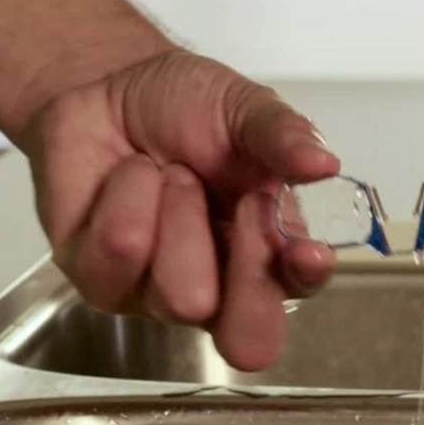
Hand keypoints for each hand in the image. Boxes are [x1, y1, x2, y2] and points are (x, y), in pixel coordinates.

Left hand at [23, 48, 338, 369]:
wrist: (106, 85)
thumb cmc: (184, 107)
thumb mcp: (244, 108)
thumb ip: (283, 136)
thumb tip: (324, 164)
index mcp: (267, 251)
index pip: (297, 291)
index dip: (304, 280)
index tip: (306, 250)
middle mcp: (216, 287)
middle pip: (246, 339)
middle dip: (249, 275)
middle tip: (246, 205)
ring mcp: (153, 294)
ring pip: (182, 296)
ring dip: (182, 213)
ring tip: (171, 172)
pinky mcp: (98, 281)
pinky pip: (122, 252)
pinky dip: (130, 195)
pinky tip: (129, 175)